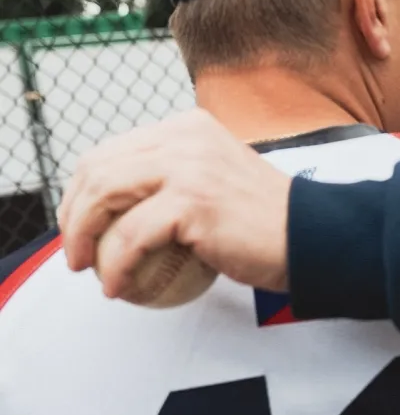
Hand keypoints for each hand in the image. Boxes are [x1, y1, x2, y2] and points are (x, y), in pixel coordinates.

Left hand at [58, 109, 293, 298]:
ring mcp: (190, 166)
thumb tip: (119, 205)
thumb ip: (175, 178)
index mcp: (188, 127)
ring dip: (85, 240)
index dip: (81, 193)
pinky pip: (131, 238)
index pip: (111, 151)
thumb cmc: (265, 222)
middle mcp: (185, 136)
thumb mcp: (216, 181)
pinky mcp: (193, 201)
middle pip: (98, 169)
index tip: (81, 228)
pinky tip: (118, 287)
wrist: (311, 237)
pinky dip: (116, 267)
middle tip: (77, 255)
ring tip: (90, 272)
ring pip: (105, 197)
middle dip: (74, 217)